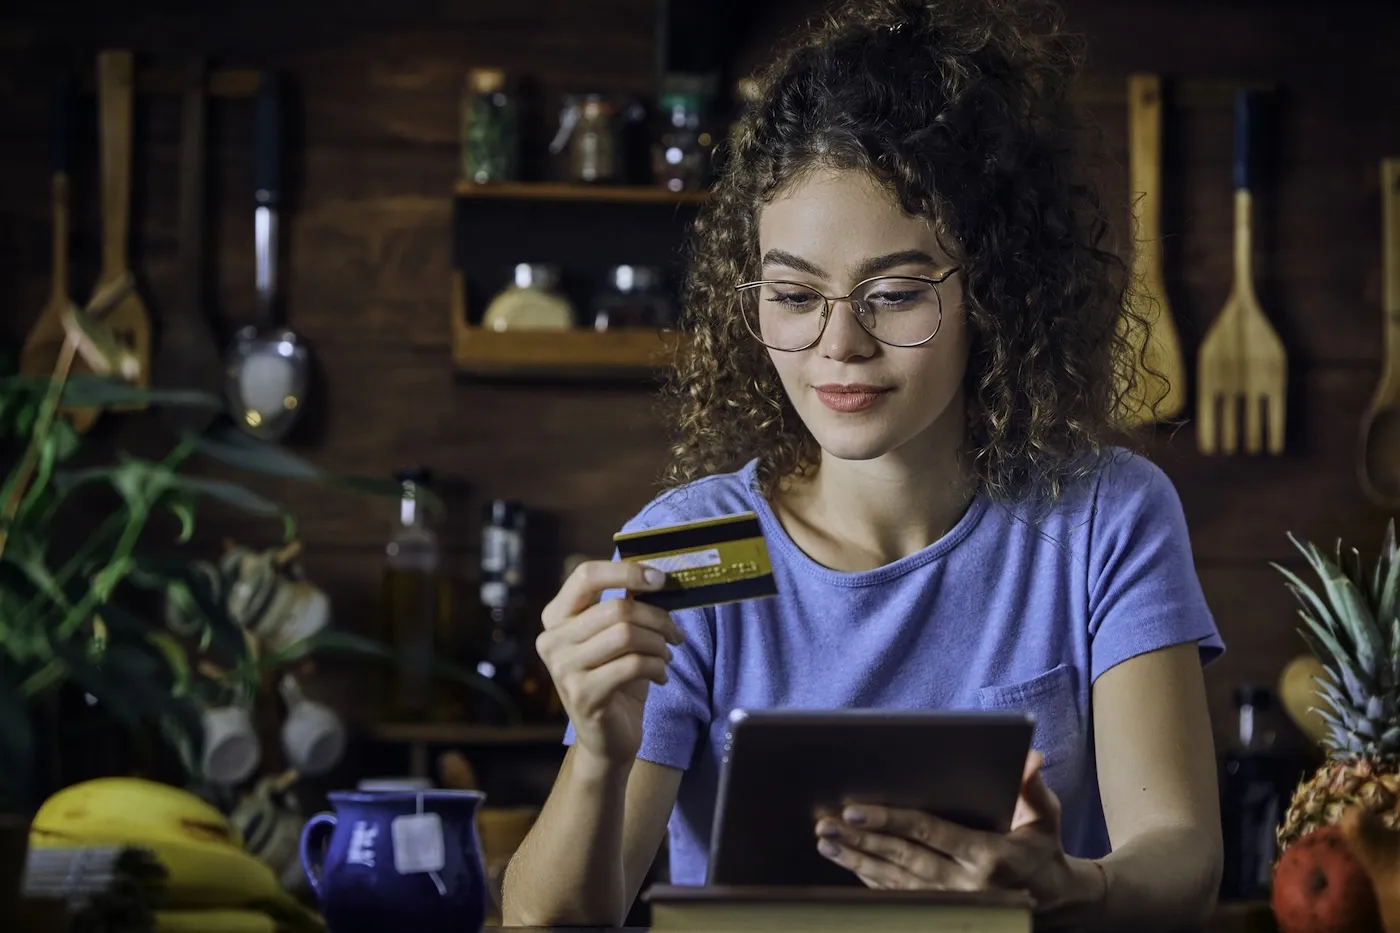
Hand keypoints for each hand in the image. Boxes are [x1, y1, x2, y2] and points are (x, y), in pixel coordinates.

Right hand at [536, 560, 684, 766]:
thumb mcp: (618, 637)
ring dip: (659, 644)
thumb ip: (626, 604)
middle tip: (675, 633)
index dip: (626, 571)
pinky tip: (661, 675)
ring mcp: (563, 668)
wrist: (607, 738)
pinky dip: (657, 667)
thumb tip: (654, 574)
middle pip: (616, 609)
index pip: (586, 575)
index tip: (660, 579)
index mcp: (556, 616)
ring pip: (626, 635)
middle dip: (657, 618)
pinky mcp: (583, 694)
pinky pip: (633, 665)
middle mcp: (552, 639)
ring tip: (666, 656)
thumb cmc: (616, 679)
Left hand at [813, 752, 1104, 918]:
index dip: (890, 820)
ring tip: (826, 842)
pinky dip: (871, 881)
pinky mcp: (944, 913)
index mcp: (988, 855)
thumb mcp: (1046, 815)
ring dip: (857, 861)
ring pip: (895, 882)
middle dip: (861, 839)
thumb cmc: (1043, 847)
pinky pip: (900, 898)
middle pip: (903, 859)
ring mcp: (954, 904)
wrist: (1056, 899)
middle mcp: (967, 885)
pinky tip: (849, 863)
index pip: (929, 833)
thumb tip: (1030, 758)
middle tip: (826, 824)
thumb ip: (1032, 788)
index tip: (855, 809)